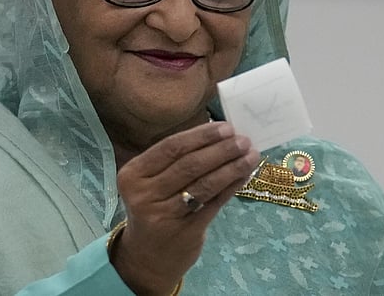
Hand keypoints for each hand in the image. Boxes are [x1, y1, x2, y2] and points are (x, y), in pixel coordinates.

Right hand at [111, 122, 258, 294]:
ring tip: (251, 156)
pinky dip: (231, 187)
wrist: (146, 257)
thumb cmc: (152, 208)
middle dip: (221, 150)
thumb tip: (218, 135)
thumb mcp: (150, 183)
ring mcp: (164, 215)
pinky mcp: (185, 231)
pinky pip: (214, 203)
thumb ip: (175, 161)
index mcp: (132, 175)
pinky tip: (244, 176)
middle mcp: (144, 195)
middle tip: (244, 140)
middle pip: (189, 165)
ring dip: (231, 167)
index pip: (170, 148)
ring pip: (204, 184)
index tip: (226, 127)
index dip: (201, 136)